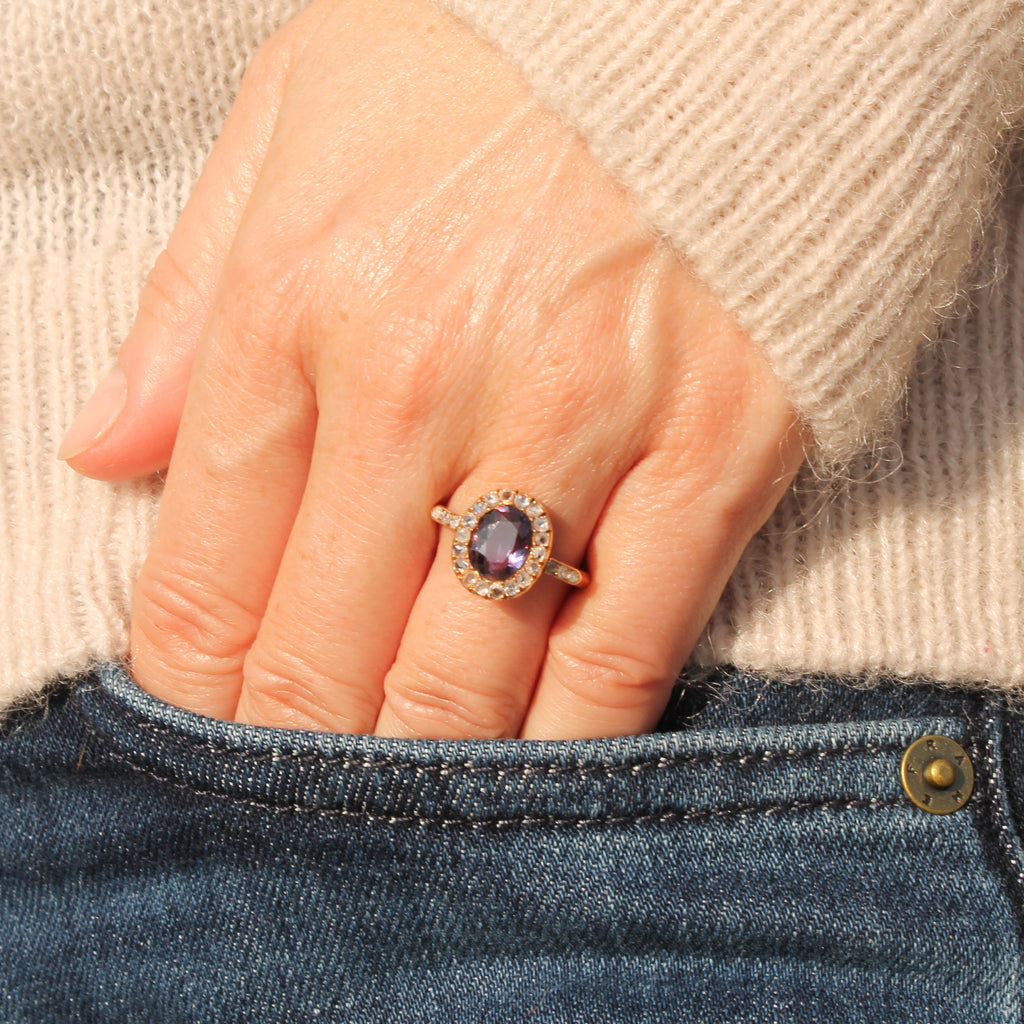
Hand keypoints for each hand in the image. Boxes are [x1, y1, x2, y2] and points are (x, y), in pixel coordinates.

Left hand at [61, 0, 803, 738]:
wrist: (725, 13)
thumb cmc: (498, 66)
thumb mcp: (300, 120)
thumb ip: (195, 299)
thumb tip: (103, 449)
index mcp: (300, 302)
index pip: (204, 563)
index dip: (194, 684)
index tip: (206, 735)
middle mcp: (424, 378)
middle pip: (324, 644)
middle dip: (295, 751)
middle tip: (294, 808)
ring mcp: (578, 421)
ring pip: (466, 670)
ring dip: (418, 767)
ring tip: (396, 815)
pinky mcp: (716, 449)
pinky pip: (627, 644)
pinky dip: (572, 738)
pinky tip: (535, 777)